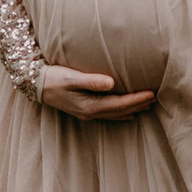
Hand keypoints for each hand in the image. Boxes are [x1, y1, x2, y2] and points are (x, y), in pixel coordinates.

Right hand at [37, 63, 154, 120]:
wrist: (34, 85)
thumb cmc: (53, 78)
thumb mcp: (71, 77)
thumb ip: (92, 80)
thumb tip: (112, 83)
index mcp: (90, 105)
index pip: (119, 104)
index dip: (137, 99)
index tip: (152, 93)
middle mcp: (91, 113)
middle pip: (120, 111)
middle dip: (139, 105)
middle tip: (156, 98)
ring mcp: (87, 113)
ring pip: (116, 114)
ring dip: (132, 110)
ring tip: (147, 105)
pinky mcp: (84, 110)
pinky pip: (108, 114)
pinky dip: (121, 113)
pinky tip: (128, 113)